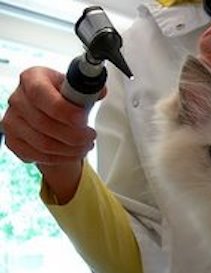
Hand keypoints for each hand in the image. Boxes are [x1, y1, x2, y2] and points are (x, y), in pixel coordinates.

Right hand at [2, 67, 98, 202]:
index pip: (41, 94)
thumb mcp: (76, 88)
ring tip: (86, 145)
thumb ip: (89, 89)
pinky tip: (74, 152)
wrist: (50, 113)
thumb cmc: (63, 97)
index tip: (82, 119)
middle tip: (91, 136)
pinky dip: (62, 158)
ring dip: (71, 149)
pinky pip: (39, 156)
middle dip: (75, 135)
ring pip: (43, 144)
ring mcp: (12, 121)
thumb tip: (100, 91)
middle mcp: (17, 99)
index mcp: (32, 78)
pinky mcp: (13, 141)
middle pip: (44, 123)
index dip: (63, 109)